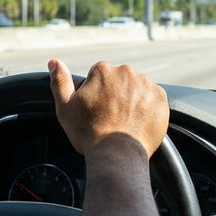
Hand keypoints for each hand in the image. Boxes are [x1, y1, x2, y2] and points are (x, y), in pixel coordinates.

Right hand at [48, 59, 168, 158]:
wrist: (117, 154)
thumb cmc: (89, 133)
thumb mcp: (65, 107)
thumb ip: (60, 81)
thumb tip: (54, 62)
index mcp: (103, 71)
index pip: (99, 76)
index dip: (96, 94)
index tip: (97, 110)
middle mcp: (126, 72)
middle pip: (119, 80)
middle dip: (116, 94)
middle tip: (111, 117)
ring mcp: (146, 84)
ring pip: (137, 89)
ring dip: (132, 100)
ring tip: (125, 122)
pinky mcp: (161, 98)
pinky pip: (153, 99)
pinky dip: (147, 108)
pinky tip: (137, 122)